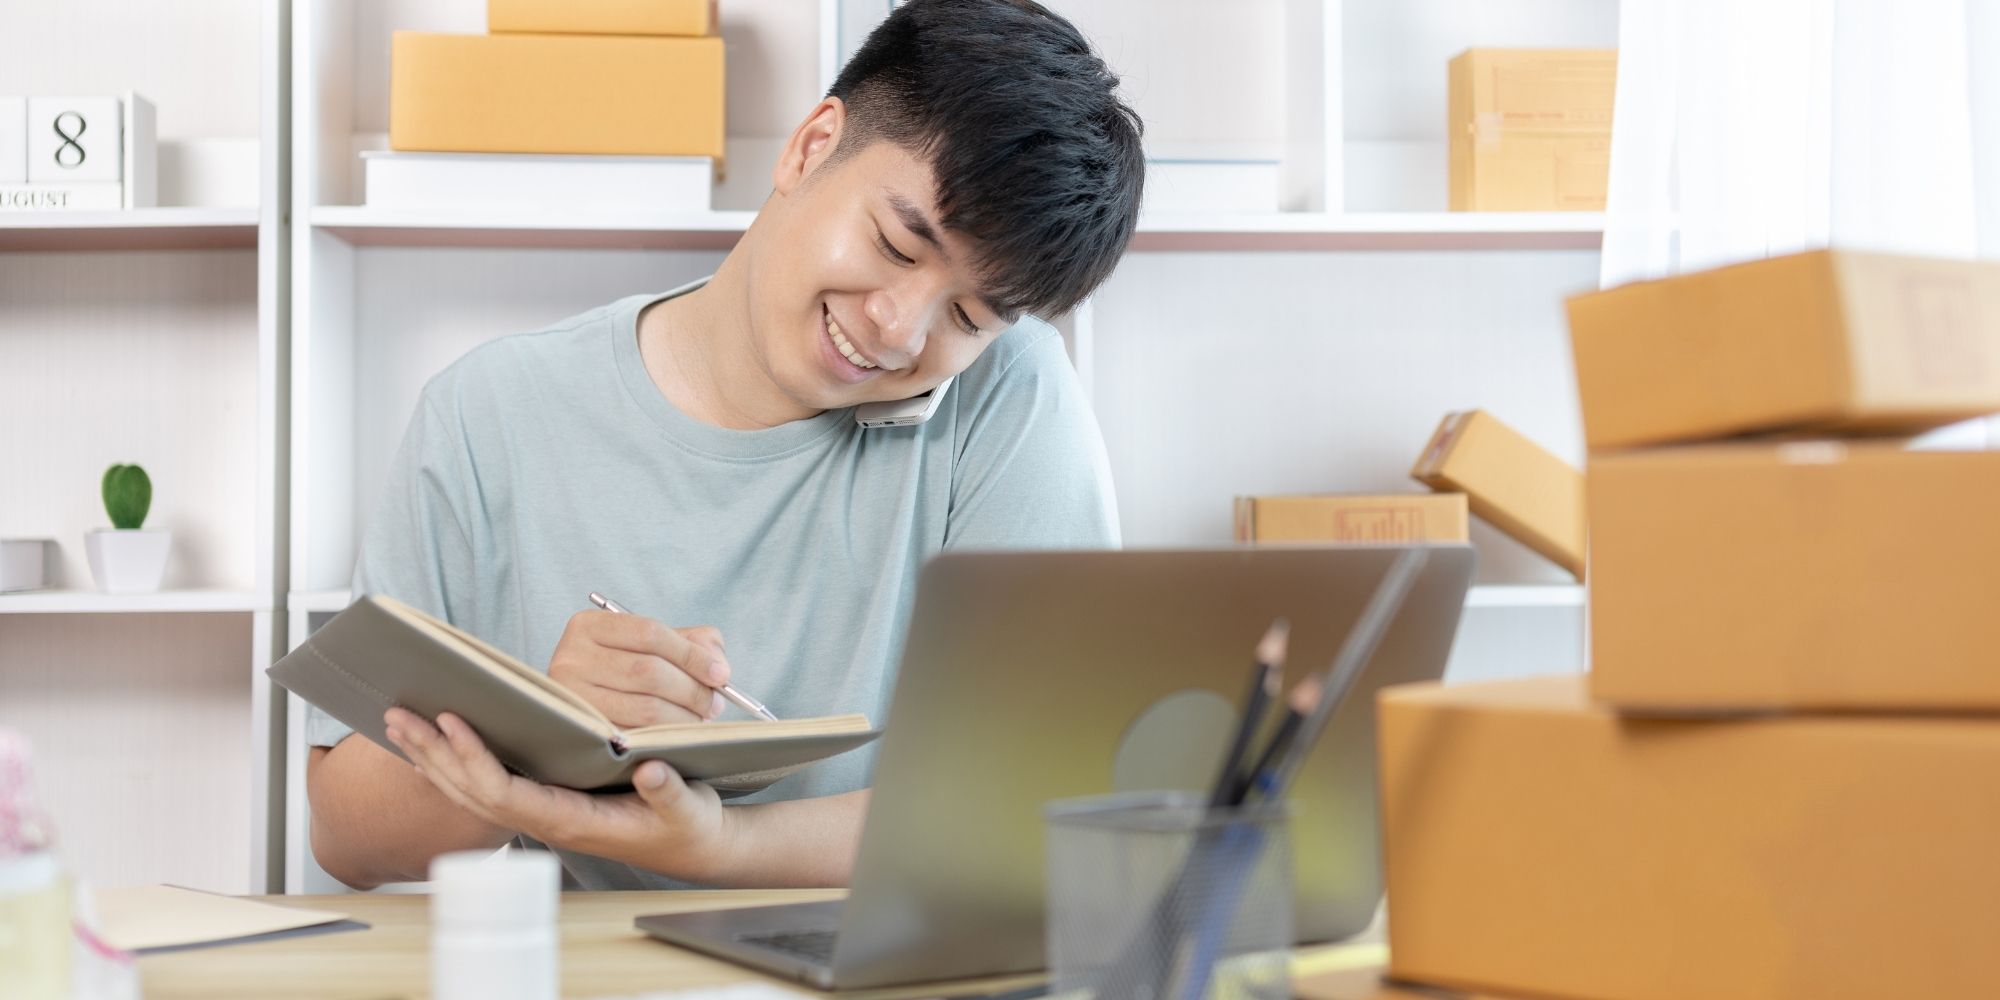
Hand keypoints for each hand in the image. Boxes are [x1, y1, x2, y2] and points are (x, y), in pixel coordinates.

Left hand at [382, 707, 733, 879]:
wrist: (690, 843)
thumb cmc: (687, 825)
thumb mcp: (687, 808)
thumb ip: (667, 791)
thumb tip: (647, 772)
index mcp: (571, 821)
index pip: (505, 794)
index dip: (474, 759)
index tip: (452, 720)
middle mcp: (546, 820)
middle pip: (472, 791)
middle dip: (434, 753)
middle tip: (400, 714)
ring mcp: (540, 812)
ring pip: (470, 790)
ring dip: (433, 756)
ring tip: (401, 722)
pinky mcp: (543, 800)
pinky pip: (485, 784)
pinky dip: (454, 763)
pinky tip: (434, 744)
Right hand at [549, 610, 730, 725]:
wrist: (581, 714)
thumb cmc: (625, 672)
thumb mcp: (652, 647)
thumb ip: (692, 643)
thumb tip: (717, 664)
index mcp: (588, 626)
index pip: (650, 633)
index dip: (692, 655)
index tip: (721, 674)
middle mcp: (570, 659)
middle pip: (649, 672)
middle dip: (692, 690)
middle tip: (714, 704)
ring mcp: (572, 699)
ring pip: (644, 708)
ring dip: (683, 718)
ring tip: (700, 719)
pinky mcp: (582, 734)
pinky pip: (635, 737)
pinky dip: (665, 737)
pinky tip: (678, 735)